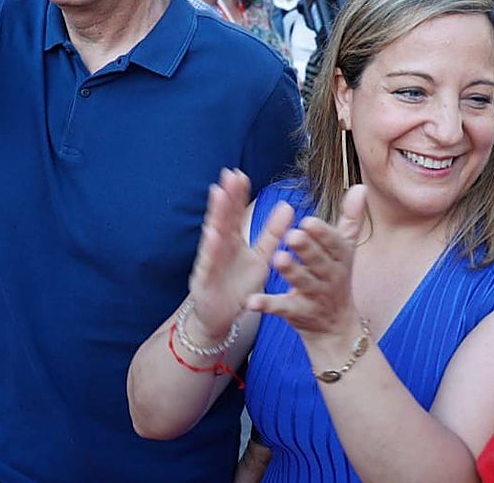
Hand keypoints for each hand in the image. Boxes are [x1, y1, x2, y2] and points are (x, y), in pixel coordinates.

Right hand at [185, 169, 294, 342]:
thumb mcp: (261, 258)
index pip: (235, 213)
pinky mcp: (205, 278)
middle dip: (226, 197)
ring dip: (216, 215)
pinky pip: (209, 262)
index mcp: (233, 240)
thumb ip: (272, 234)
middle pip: (223, 217)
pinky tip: (212, 234)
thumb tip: (288, 206)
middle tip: (229, 175)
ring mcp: (210, 260)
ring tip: (219, 195)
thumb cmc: (238, 286)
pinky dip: (210, 248)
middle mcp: (219, 246)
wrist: (221, 318)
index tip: (241, 174)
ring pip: (213, 234)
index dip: (238, 195)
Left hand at [245, 185, 366, 341]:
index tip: (308, 221)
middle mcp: (330, 276)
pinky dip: (267, 305)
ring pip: (303, 282)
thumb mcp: (346, 249)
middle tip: (292, 235)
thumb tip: (361, 187)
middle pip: (319, 262)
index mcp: (340, 258)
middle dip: (307, 249)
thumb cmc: (335, 277)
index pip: (334, 244)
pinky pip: (282, 308)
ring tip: (277, 258)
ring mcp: (315, 296)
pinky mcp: (298, 313)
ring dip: (291, 271)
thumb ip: (351, 219)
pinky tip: (251, 301)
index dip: (322, 234)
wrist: (336, 327)